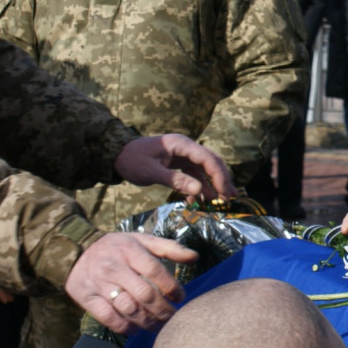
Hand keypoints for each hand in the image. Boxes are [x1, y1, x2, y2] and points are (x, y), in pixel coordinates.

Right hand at [65, 232, 196, 333]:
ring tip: (159, 326)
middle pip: (144, 294)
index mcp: (130, 251)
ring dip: (147, 322)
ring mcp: (99, 284)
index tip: (180, 297)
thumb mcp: (142, 241)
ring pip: (128, 308)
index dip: (172, 287)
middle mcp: (114, 267)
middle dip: (163, 310)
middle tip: (173, 317)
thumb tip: (195, 257)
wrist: (77, 250)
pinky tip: (136, 329)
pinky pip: (108, 318)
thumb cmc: (118, 248)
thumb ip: (169, 248)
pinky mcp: (87, 298)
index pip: (155, 271)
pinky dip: (125, 327)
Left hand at [114, 134, 238, 201]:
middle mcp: (186, 148)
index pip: (207, 158)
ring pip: (205, 170)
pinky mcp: (180, 164)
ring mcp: (184, 155)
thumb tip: (199, 191)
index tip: (224, 193)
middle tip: (229, 199)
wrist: (117, 155)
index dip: (219, 176)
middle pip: (211, 162)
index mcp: (181, 144)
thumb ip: (175, 180)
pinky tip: (199, 202)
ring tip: (220, 203)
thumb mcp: (151, 172)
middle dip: (222, 180)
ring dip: (213, 186)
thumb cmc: (132, 161)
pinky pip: (195, 175)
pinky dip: (199, 188)